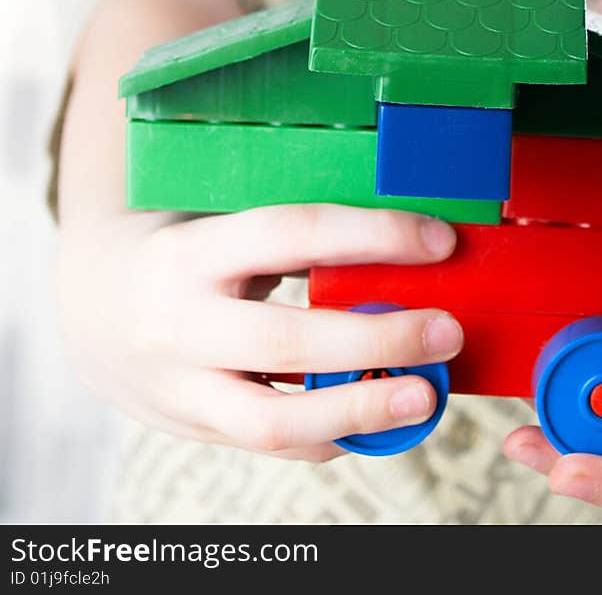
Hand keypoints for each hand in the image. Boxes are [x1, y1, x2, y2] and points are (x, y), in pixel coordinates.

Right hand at [57, 203, 462, 461]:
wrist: (91, 303)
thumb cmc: (183, 249)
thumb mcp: (221, 223)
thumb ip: (292, 238)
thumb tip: (401, 246)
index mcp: (193, 251)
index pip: (291, 233)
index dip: (371, 235)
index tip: (439, 241)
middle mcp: (178, 322)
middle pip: (285, 341)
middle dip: (376, 342)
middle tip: (445, 332)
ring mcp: (180, 387)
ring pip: (272, 420)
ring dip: (359, 412)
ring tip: (425, 397)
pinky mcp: (191, 428)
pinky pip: (269, 444)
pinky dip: (329, 435)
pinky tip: (374, 418)